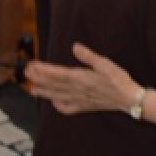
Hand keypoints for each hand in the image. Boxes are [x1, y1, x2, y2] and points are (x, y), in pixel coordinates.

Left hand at [26, 44, 141, 114]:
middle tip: (26, 73)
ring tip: (32, 89)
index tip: (31, 64)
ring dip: (43, 92)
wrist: (128, 98)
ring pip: (56, 96)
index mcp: (80, 77)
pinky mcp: (84, 107)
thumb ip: (88, 56)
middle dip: (38, 78)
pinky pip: (67, 108)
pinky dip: (58, 106)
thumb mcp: (105, 63)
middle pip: (52, 84)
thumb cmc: (118, 79)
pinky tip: (54, 103)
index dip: (42, 69)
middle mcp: (76, 90)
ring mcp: (79, 100)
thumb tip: (75, 46)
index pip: (55, 73)